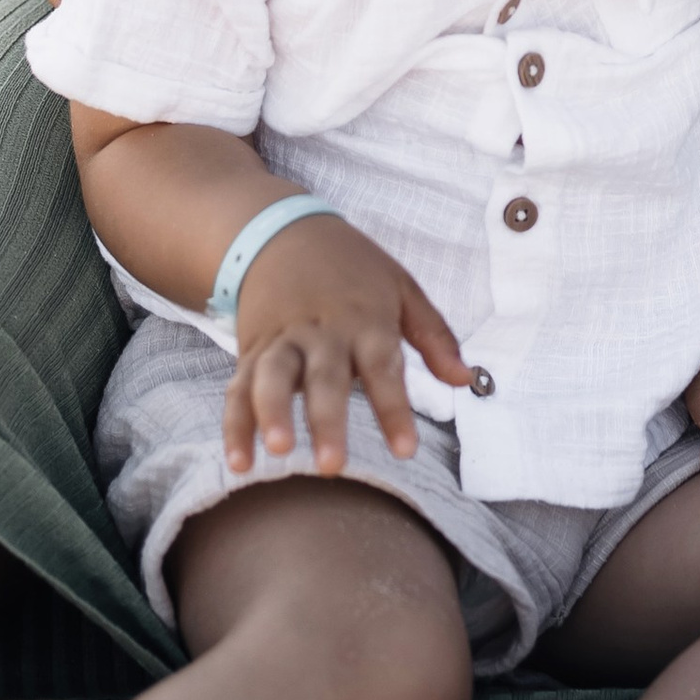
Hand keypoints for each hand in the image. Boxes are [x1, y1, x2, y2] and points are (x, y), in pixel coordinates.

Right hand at [222, 211, 473, 477]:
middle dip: (327, 420)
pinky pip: (239, 388)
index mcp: (366, 318)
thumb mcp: (402, 288)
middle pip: (324, 376)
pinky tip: (239, 463)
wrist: (281, 233)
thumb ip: (434, 336)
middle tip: (333, 466)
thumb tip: (465, 380)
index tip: (406, 451)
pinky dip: (235, 425)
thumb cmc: (354, 270)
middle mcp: (322, 331)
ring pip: (273, 377)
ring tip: (278, 451)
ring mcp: (282, 340)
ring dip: (273, 414)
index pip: (383, 366)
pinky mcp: (251, 350)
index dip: (394, 408)